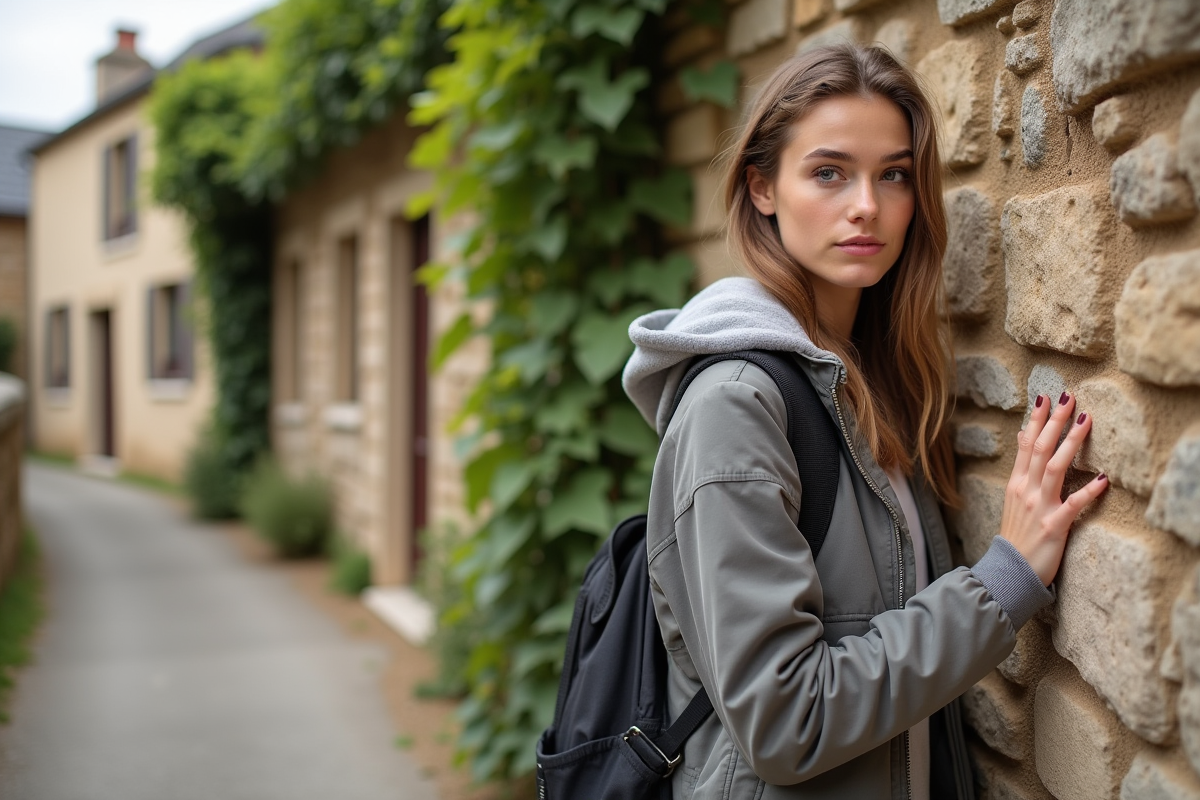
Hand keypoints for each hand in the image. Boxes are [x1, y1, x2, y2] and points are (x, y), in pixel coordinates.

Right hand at [999, 392, 1108, 585]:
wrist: (1009, 572)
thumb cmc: (1016, 538)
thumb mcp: (1014, 502)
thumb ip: (1023, 475)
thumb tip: (1026, 444)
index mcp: (1016, 484)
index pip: (1026, 445)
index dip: (1035, 420)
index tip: (1045, 398)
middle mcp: (1026, 490)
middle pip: (1041, 449)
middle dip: (1054, 421)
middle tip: (1069, 398)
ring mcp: (1039, 507)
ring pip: (1055, 468)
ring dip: (1070, 443)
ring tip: (1085, 421)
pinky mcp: (1054, 526)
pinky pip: (1073, 505)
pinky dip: (1088, 492)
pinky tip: (1103, 479)